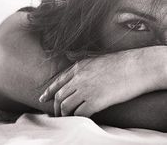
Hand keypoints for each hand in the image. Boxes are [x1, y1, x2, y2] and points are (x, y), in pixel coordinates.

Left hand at [39, 47, 166, 116]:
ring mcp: (86, 89)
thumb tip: (73, 61)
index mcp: (78, 66)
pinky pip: (79, 114)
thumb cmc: (119, 63)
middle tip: (57, 114)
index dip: (49, 91)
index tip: (43, 99)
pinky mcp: (95, 101)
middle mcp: (79, 77)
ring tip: (67, 119)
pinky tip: (80, 120)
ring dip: (65, 115)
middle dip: (56, 107)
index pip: (58, 81)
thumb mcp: (96, 58)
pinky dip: (77, 119)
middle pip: (59, 95)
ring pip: (66, 106)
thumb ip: (83, 63)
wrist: (135, 66)